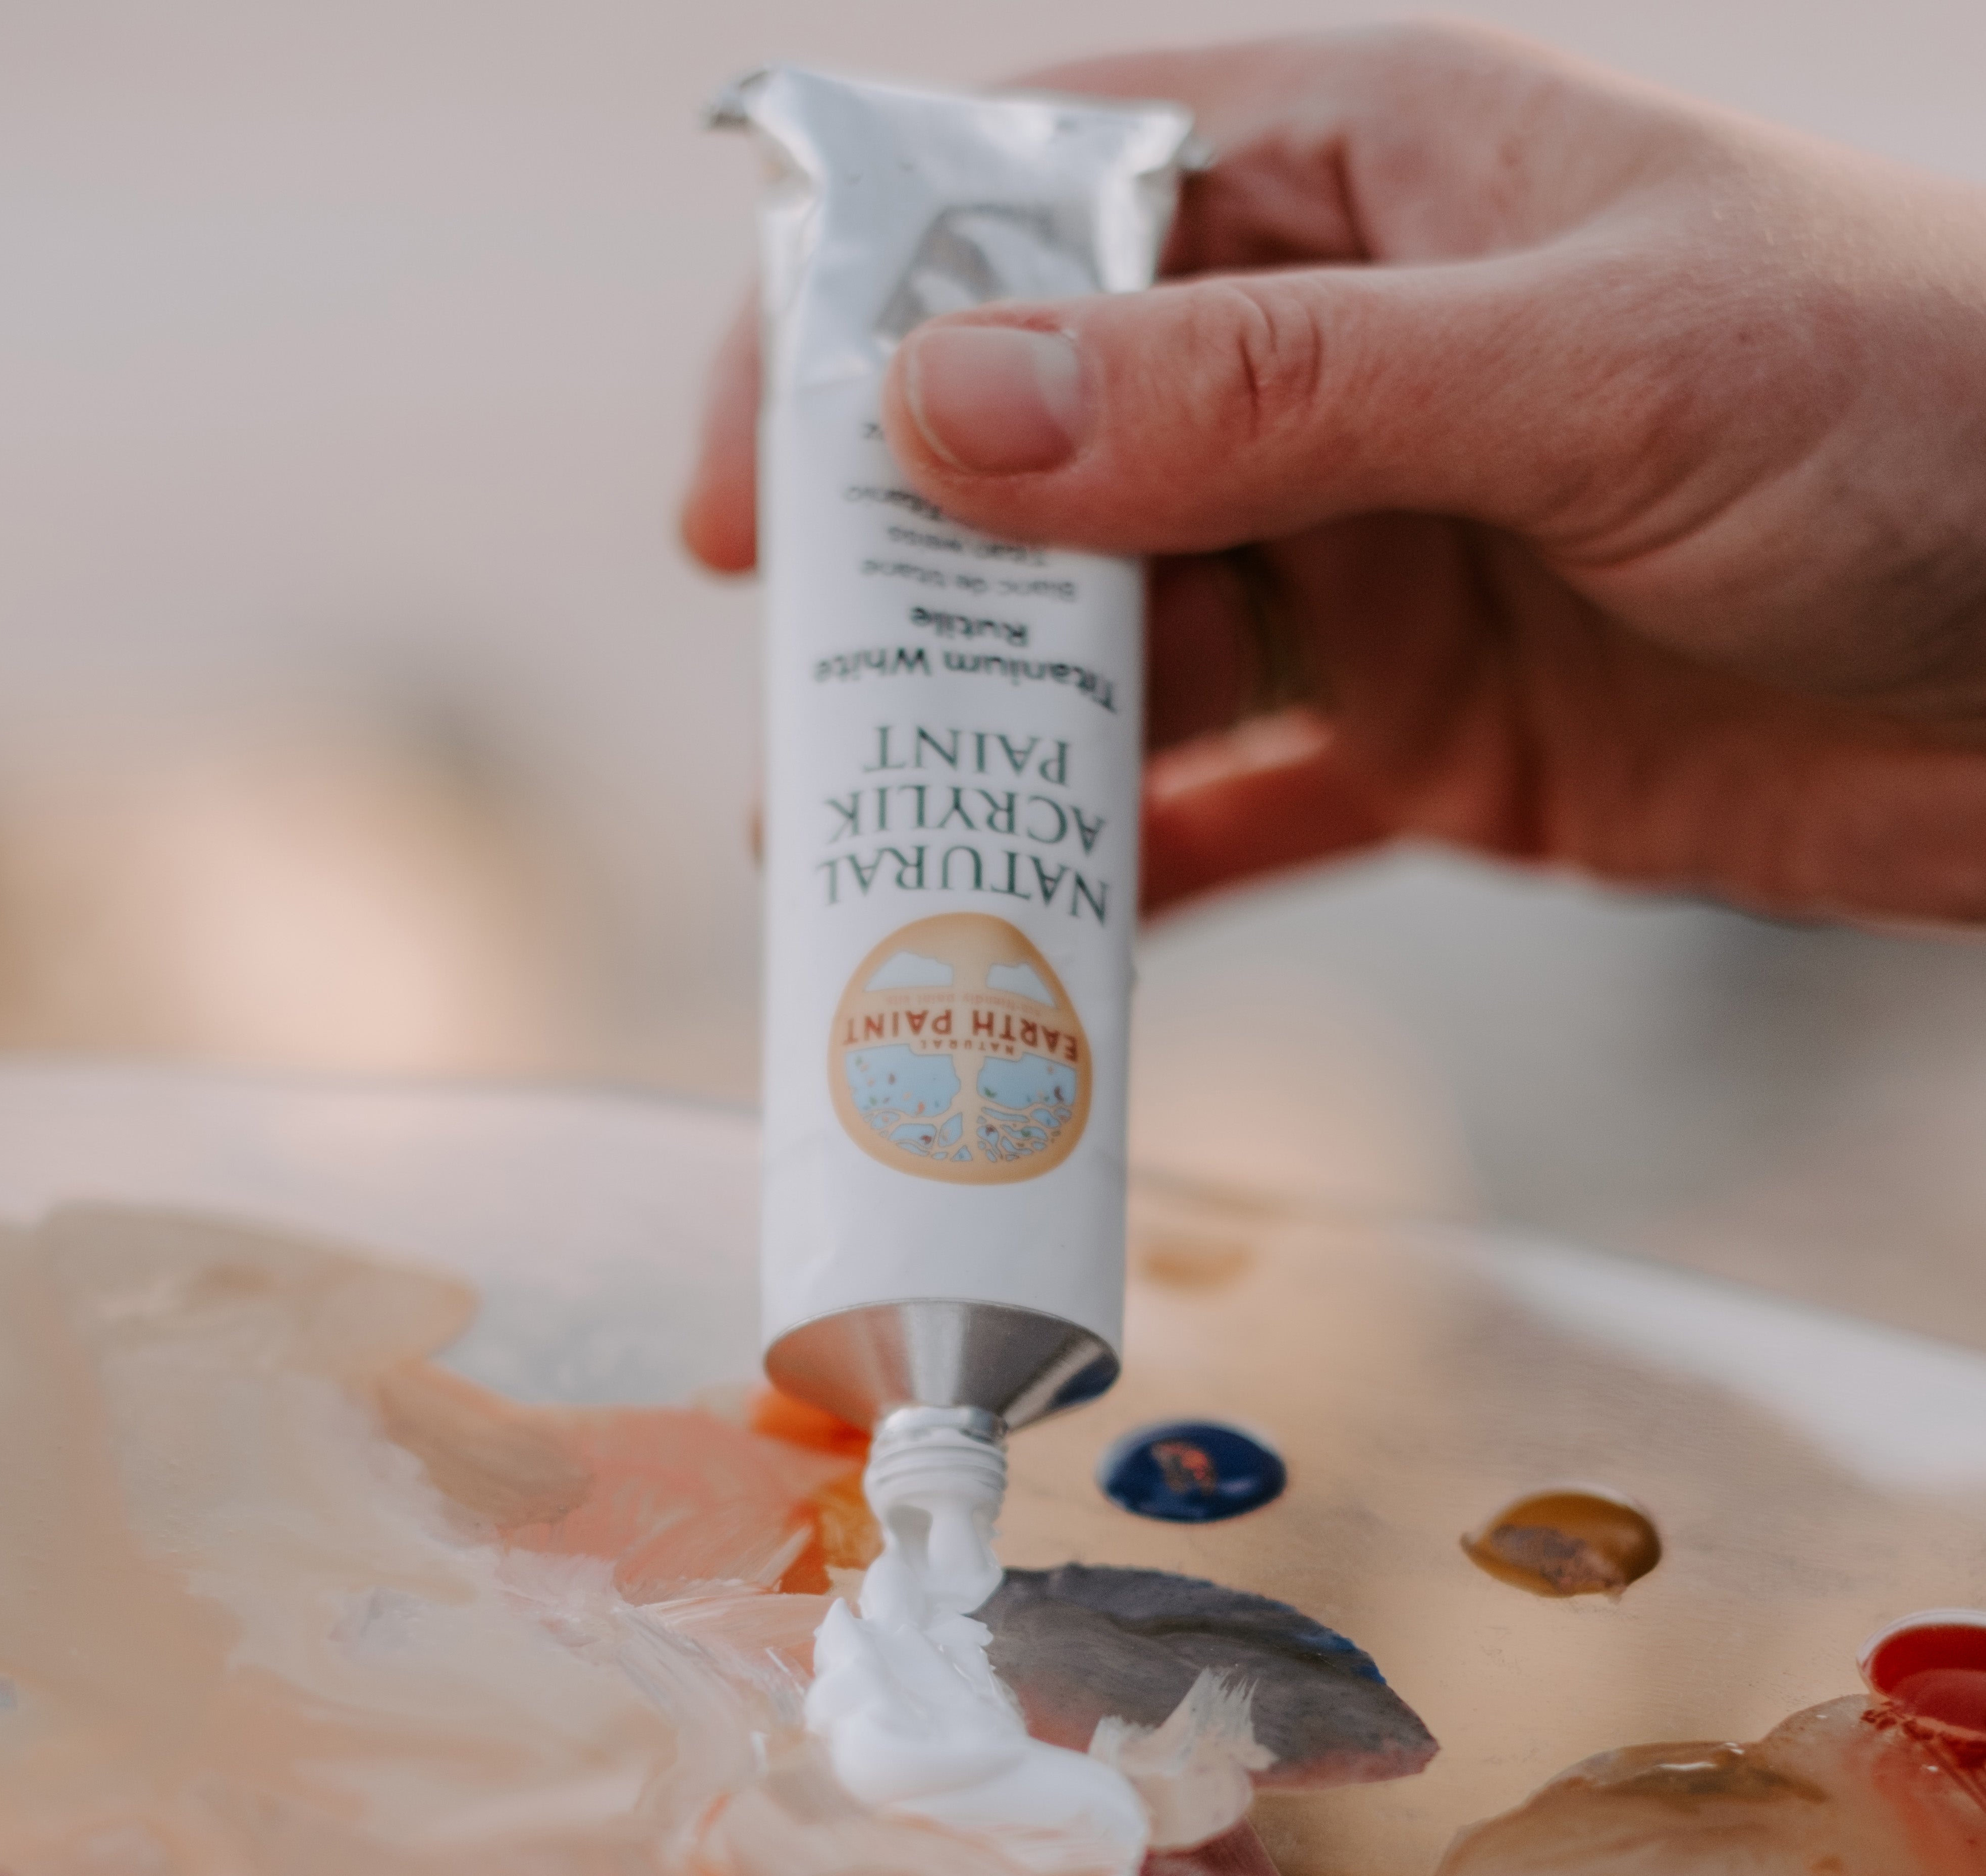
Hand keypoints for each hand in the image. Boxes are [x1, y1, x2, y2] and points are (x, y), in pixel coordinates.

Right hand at [684, 26, 1985, 920]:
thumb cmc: (1917, 406)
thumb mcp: (1583, 362)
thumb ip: (1265, 390)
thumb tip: (947, 413)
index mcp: (1357, 185)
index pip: (1029, 212)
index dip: (860, 334)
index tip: (756, 497)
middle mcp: (1334, 370)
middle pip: (1040, 462)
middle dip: (910, 593)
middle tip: (807, 728)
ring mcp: (1370, 561)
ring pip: (1118, 650)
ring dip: (995, 754)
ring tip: (868, 863)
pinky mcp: (1424, 736)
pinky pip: (1235, 807)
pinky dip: (1134, 875)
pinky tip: (1038, 940)